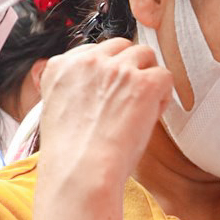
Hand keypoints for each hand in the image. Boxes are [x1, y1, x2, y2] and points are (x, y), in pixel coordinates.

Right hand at [34, 39, 172, 189]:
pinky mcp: (143, 83)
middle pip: (121, 46)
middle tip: (128, 100)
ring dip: (146, 78)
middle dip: (128, 69)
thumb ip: (71, 88)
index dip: (106, 72)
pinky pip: (164, 75)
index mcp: (60, 66)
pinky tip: (150, 116)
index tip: (108, 93)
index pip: (94, 51)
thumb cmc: (70, 154)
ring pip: (145, 55)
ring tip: (139, 109)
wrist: (81, 172)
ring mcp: (117, 69)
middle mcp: (88, 61)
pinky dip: (162, 95)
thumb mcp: (55, 111)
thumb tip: (88, 86)